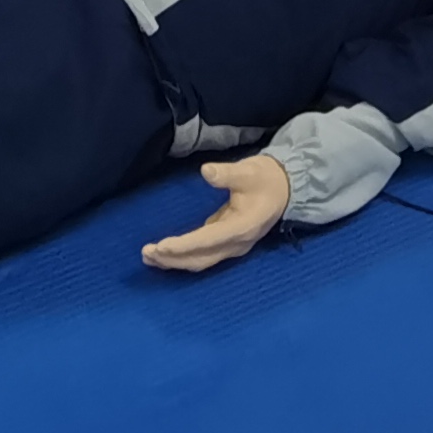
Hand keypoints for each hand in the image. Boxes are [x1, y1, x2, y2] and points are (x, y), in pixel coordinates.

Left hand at [142, 155, 291, 271]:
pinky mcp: (228, 244)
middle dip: (173, 258)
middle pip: (201, 258)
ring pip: (201, 261)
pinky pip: (203, 256)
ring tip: (149, 257)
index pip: (208, 240)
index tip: (161, 246)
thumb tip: (206, 171)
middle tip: (146, 253)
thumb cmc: (266, 178)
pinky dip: (184, 257)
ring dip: (176, 261)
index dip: (184, 245)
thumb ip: (228, 173)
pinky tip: (166, 254)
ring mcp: (233, 247)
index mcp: (242, 227)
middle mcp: (237, 243)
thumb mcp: (249, 171)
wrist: (286, 189)